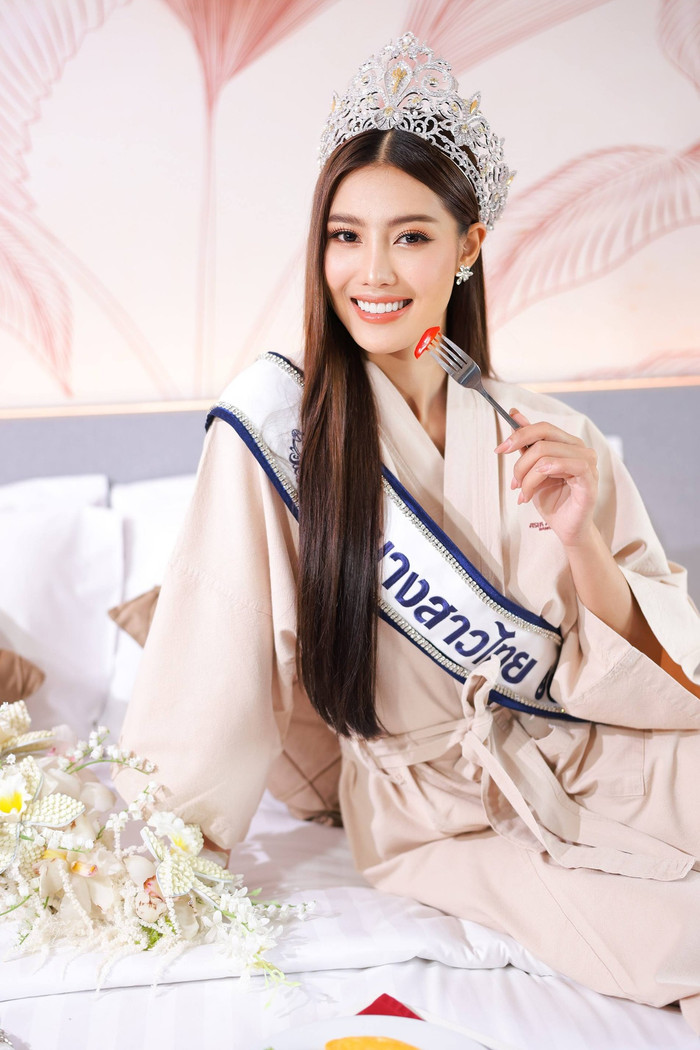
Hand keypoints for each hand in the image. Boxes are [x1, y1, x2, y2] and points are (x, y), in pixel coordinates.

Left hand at [495, 409, 598, 547]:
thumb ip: (527, 443)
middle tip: (513, 481)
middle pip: (543, 437)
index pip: (543, 428)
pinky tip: (532, 492)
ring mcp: (588, 463)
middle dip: (520, 460)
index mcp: (568, 444)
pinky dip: (541, 478)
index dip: (519, 434)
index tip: (500, 449)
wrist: (565, 527)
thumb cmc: (552, 499)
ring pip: (547, 455)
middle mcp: (580, 449)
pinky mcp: (590, 480)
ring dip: (528, 476)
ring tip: (523, 493)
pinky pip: (567, 466)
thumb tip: (514, 414)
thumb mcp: (532, 469)